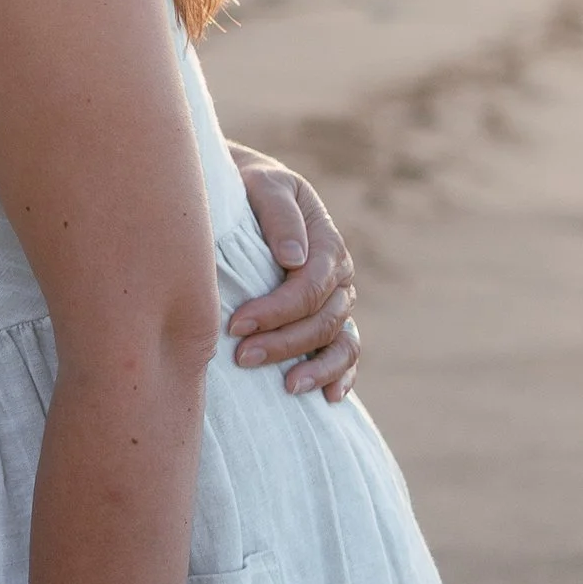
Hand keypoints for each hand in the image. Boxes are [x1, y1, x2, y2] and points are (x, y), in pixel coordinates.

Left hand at [226, 147, 358, 400]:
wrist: (247, 191)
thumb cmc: (249, 188)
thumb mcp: (263, 184)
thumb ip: (279, 215)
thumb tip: (293, 257)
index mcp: (325, 241)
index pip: (310, 285)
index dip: (276, 309)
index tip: (235, 324)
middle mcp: (338, 275)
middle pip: (322, 319)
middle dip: (283, 342)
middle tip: (242, 357)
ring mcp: (337, 300)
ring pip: (340, 341)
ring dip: (316, 368)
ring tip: (287, 388)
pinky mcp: (329, 320)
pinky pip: (347, 352)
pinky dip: (342, 375)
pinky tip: (329, 398)